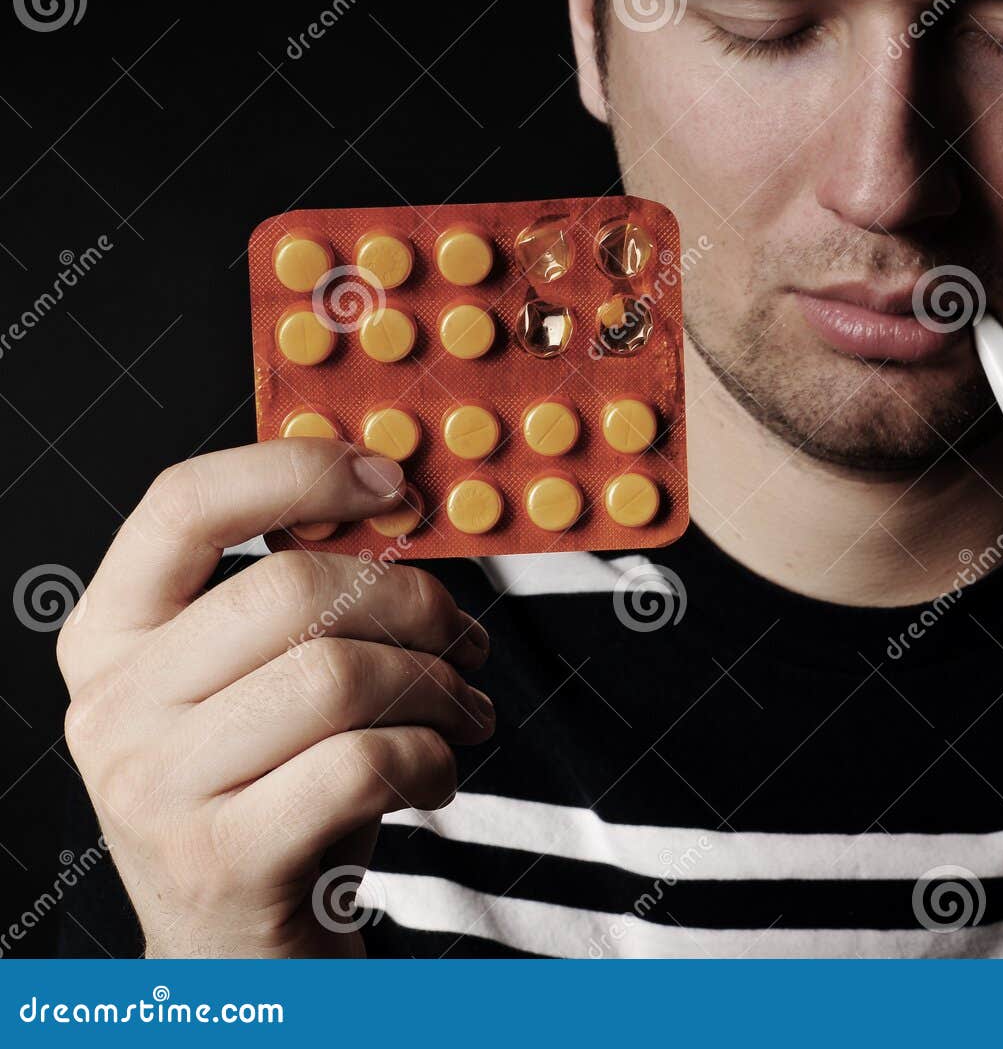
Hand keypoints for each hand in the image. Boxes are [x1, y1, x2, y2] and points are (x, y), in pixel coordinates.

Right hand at [57, 439, 493, 956]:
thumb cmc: (269, 793)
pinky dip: (432, 757)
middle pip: (293, 589)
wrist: (238, 955)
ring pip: (339, 674)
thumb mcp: (255, 685)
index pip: (185, 504)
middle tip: (467, 639)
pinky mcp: (222, 857)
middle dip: (415, 603)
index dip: (300, 470)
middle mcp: (113, 706)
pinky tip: (437, 774)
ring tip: (464, 713)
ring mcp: (156, 787)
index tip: (391, 483)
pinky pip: (364, 761)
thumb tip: (394, 501)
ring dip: (438, 686)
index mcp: (111, 635)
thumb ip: (299, 599)